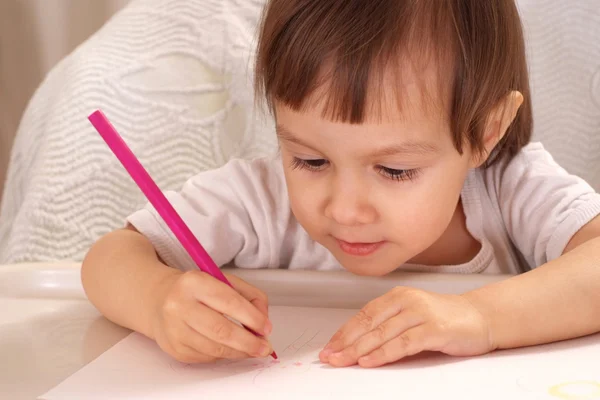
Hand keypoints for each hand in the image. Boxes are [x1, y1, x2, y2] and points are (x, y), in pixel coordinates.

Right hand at [150, 270, 273, 362]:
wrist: (159, 299)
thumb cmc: (197, 290)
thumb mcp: (223, 281)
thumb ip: (249, 296)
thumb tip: (263, 321)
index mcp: (194, 282)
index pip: (229, 302)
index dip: (252, 318)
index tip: (266, 328)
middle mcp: (180, 305)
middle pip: (221, 330)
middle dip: (249, 342)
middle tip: (264, 347)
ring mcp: (174, 329)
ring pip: (215, 349)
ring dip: (240, 352)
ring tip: (252, 349)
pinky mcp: (174, 348)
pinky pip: (207, 357)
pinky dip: (224, 355)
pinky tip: (230, 348)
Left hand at [319, 287, 493, 367]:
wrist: (481, 317)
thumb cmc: (445, 319)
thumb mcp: (411, 316)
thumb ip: (389, 326)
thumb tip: (358, 345)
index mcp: (397, 296)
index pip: (364, 315)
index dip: (344, 332)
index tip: (330, 346)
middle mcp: (406, 301)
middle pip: (369, 324)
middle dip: (346, 343)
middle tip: (330, 357)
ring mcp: (420, 313)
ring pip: (382, 333)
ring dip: (359, 350)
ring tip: (343, 361)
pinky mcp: (434, 329)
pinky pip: (404, 343)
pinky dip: (384, 353)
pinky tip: (370, 361)